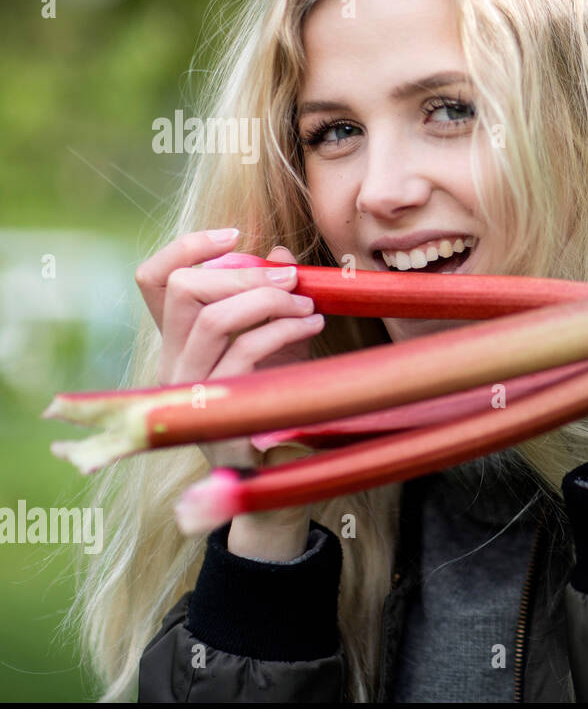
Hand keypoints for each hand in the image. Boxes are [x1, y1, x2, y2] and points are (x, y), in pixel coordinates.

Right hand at [135, 230, 322, 557]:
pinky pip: (244, 353)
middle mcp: (172, 362)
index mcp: (178, 339)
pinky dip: (283, 329)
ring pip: (213, 319)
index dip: (186, 247)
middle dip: (242, 271)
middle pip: (182, 289)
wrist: (279, 475)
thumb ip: (270, 298)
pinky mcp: (216, 412)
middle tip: (290, 276)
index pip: (153, 279)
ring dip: (267, 300)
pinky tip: (313, 325)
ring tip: (307, 304)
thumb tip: (278, 251)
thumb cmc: (278, 399)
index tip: (236, 233)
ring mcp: (189, 389)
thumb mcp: (278, 341)